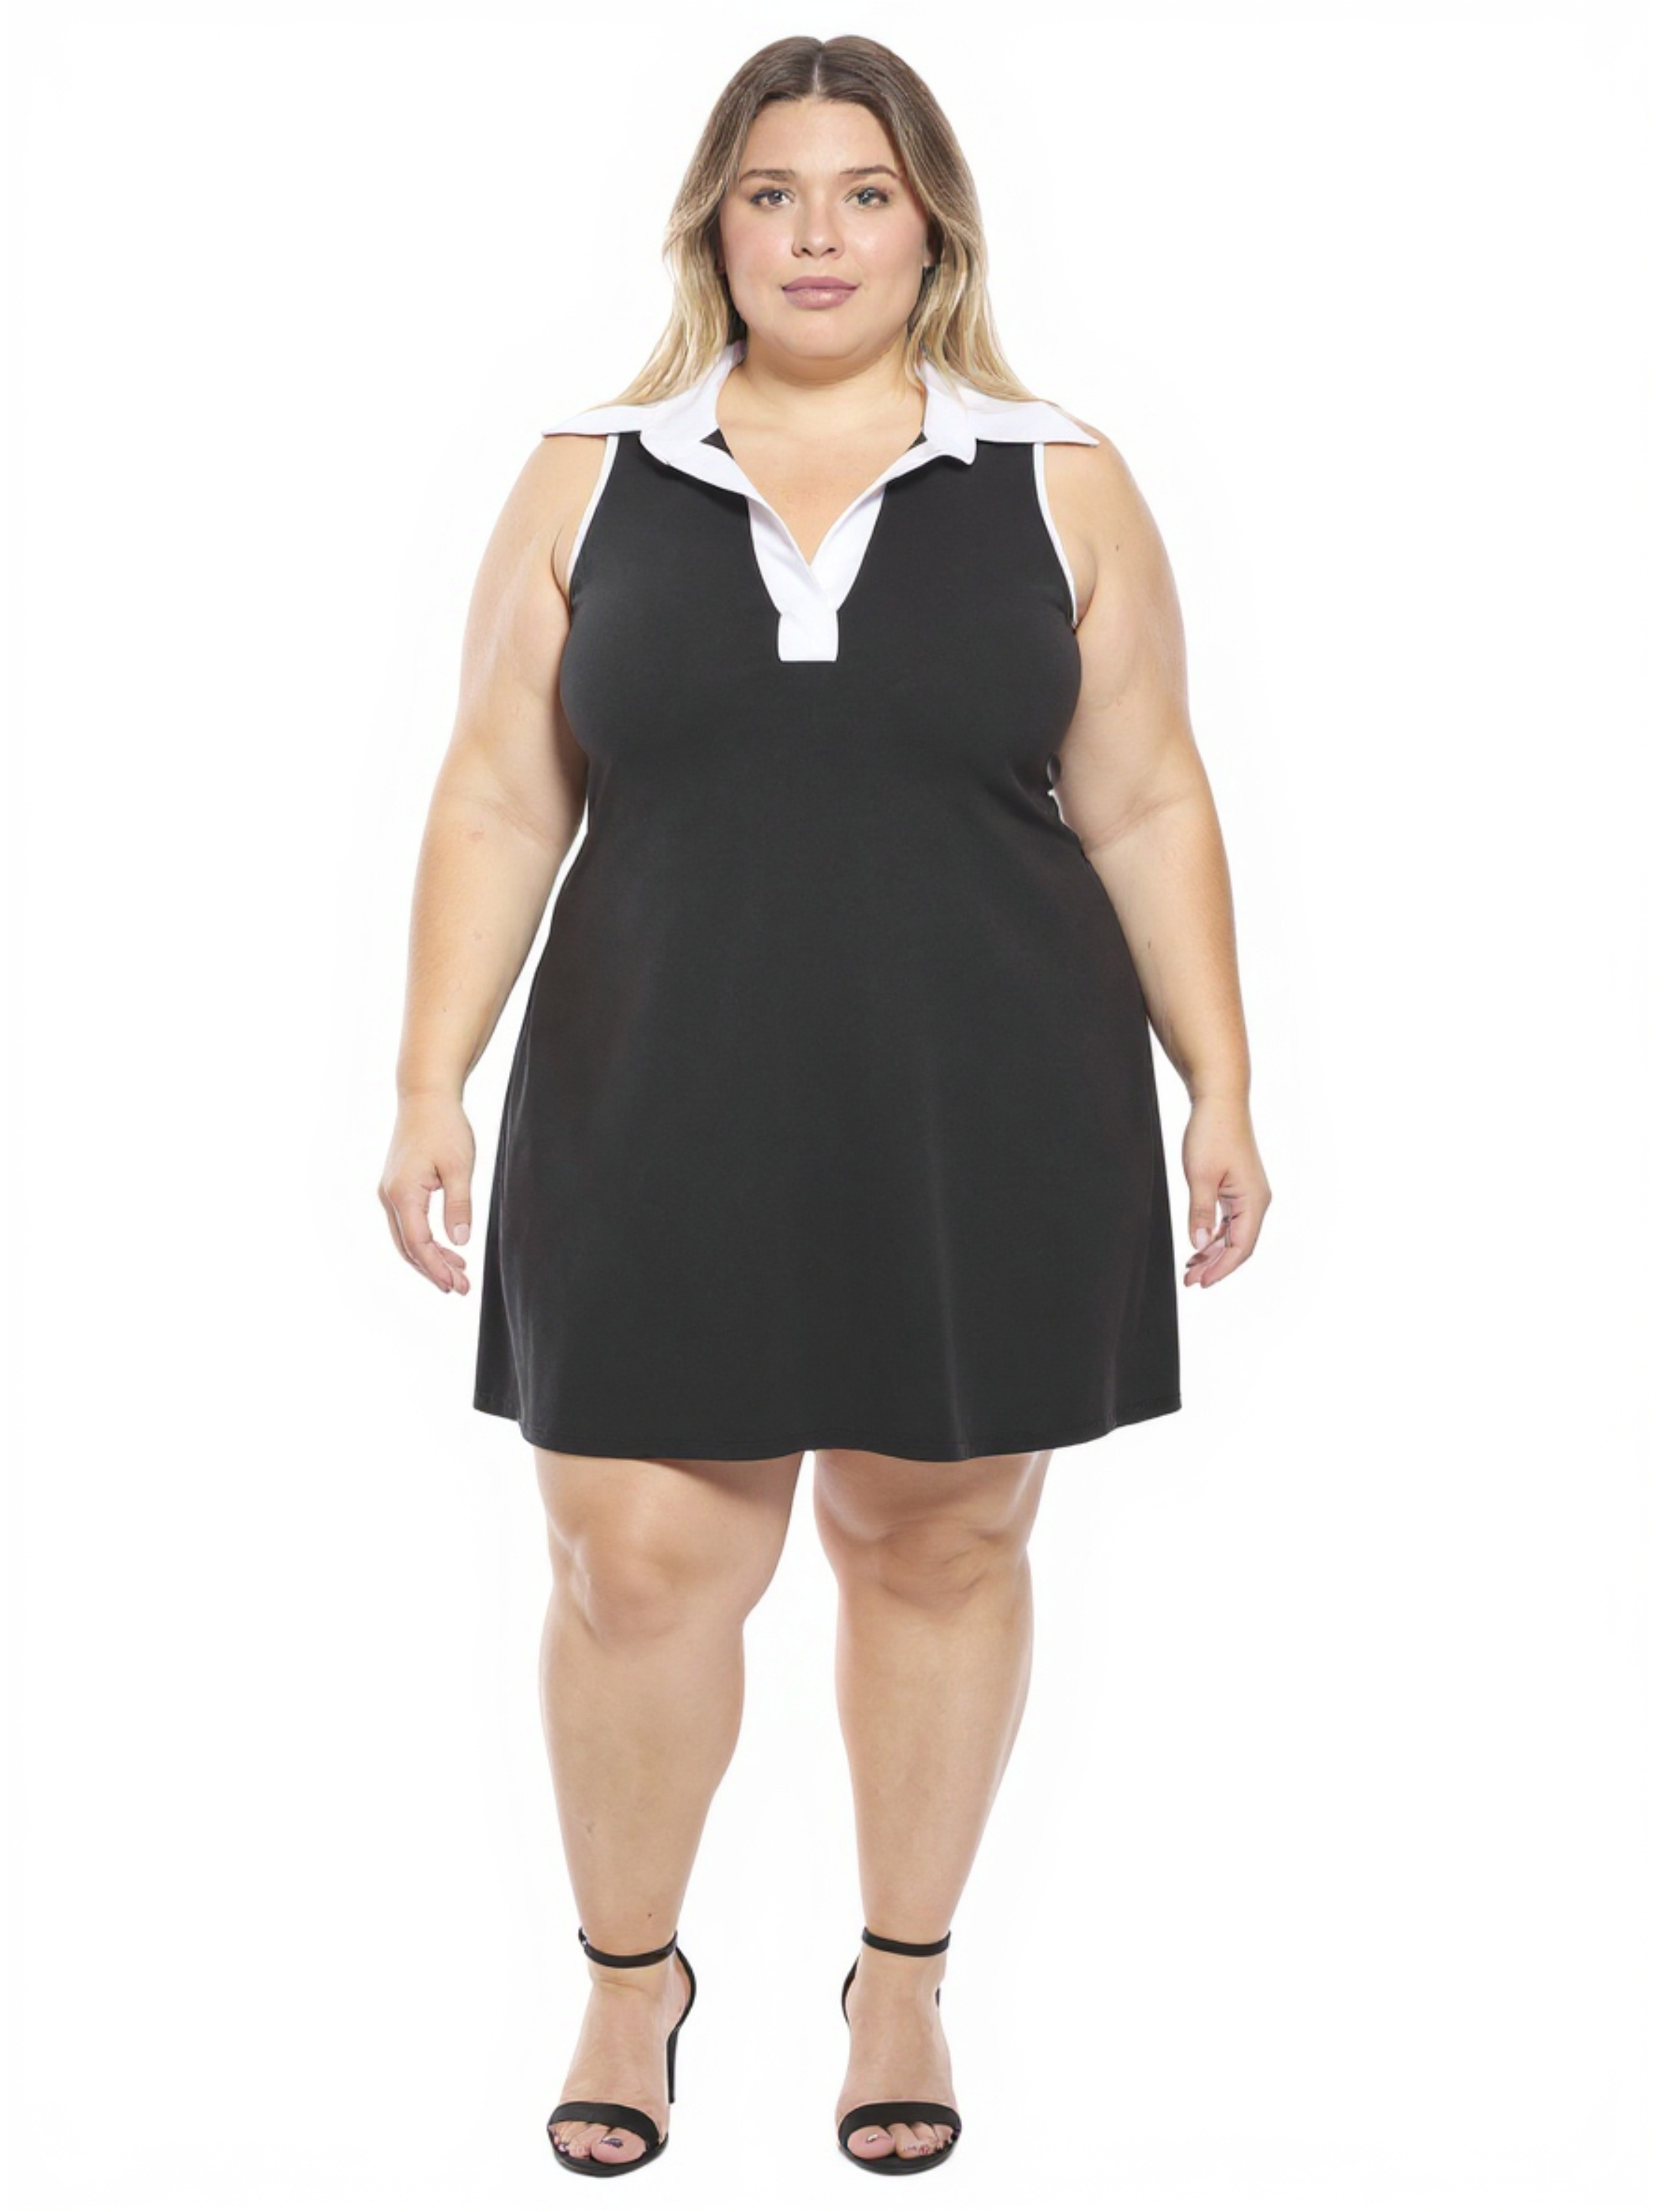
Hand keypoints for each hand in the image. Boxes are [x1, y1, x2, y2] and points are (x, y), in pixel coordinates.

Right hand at [378, 1094, 476, 1292]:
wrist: (425, 1096)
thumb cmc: (444, 1126)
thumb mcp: (459, 1166)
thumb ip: (458, 1205)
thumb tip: (459, 1242)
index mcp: (403, 1194)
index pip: (418, 1244)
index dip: (437, 1268)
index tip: (457, 1285)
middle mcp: (390, 1196)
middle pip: (408, 1247)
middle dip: (433, 1270)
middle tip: (461, 1288)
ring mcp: (390, 1191)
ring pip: (406, 1237)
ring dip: (430, 1257)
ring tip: (459, 1273)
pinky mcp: (397, 1186)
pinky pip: (408, 1223)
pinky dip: (426, 1240)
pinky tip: (447, 1247)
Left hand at [1180, 1095, 1269, 1288]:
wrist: (1219, 1100)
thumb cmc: (1211, 1133)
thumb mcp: (1200, 1176)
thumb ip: (1200, 1212)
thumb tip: (1198, 1245)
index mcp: (1253, 1200)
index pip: (1241, 1247)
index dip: (1221, 1269)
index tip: (1201, 1283)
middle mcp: (1256, 1200)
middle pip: (1238, 1244)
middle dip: (1215, 1265)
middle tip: (1189, 1282)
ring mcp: (1248, 1194)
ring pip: (1233, 1234)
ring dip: (1212, 1252)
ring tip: (1190, 1268)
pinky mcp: (1238, 1187)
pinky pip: (1229, 1220)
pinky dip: (1214, 1234)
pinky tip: (1198, 1245)